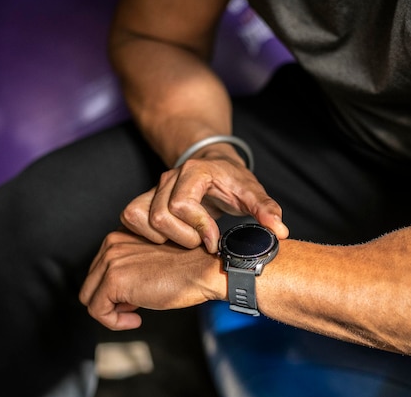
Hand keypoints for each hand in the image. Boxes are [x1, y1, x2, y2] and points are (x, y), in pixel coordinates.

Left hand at [79, 229, 224, 329]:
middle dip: (111, 299)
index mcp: (120, 235)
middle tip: (135, 307)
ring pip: (89, 297)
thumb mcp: (151, 261)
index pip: (99, 269)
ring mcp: (110, 261)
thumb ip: (129, 269)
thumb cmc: (187, 268)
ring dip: (111, 312)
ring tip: (134, 314)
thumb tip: (116, 298)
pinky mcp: (113, 280)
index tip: (135, 297)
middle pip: (91, 282)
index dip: (115, 288)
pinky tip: (136, 319)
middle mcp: (111, 243)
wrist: (204, 270)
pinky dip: (114, 322)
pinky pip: (97, 310)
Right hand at [120, 155, 288, 252]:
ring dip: (164, 238)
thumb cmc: (233, 181)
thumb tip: (279, 231)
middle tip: (202, 243)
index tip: (214, 242)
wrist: (215, 167)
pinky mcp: (143, 199)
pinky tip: (169, 240)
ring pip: (142, 218)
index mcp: (195, 171)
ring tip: (186, 240)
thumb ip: (266, 210)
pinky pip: (130, 218)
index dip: (199, 228)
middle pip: (161, 216)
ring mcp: (153, 187)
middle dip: (183, 237)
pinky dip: (147, 234)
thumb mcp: (253, 193)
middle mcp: (169, 177)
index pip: (182, 204)